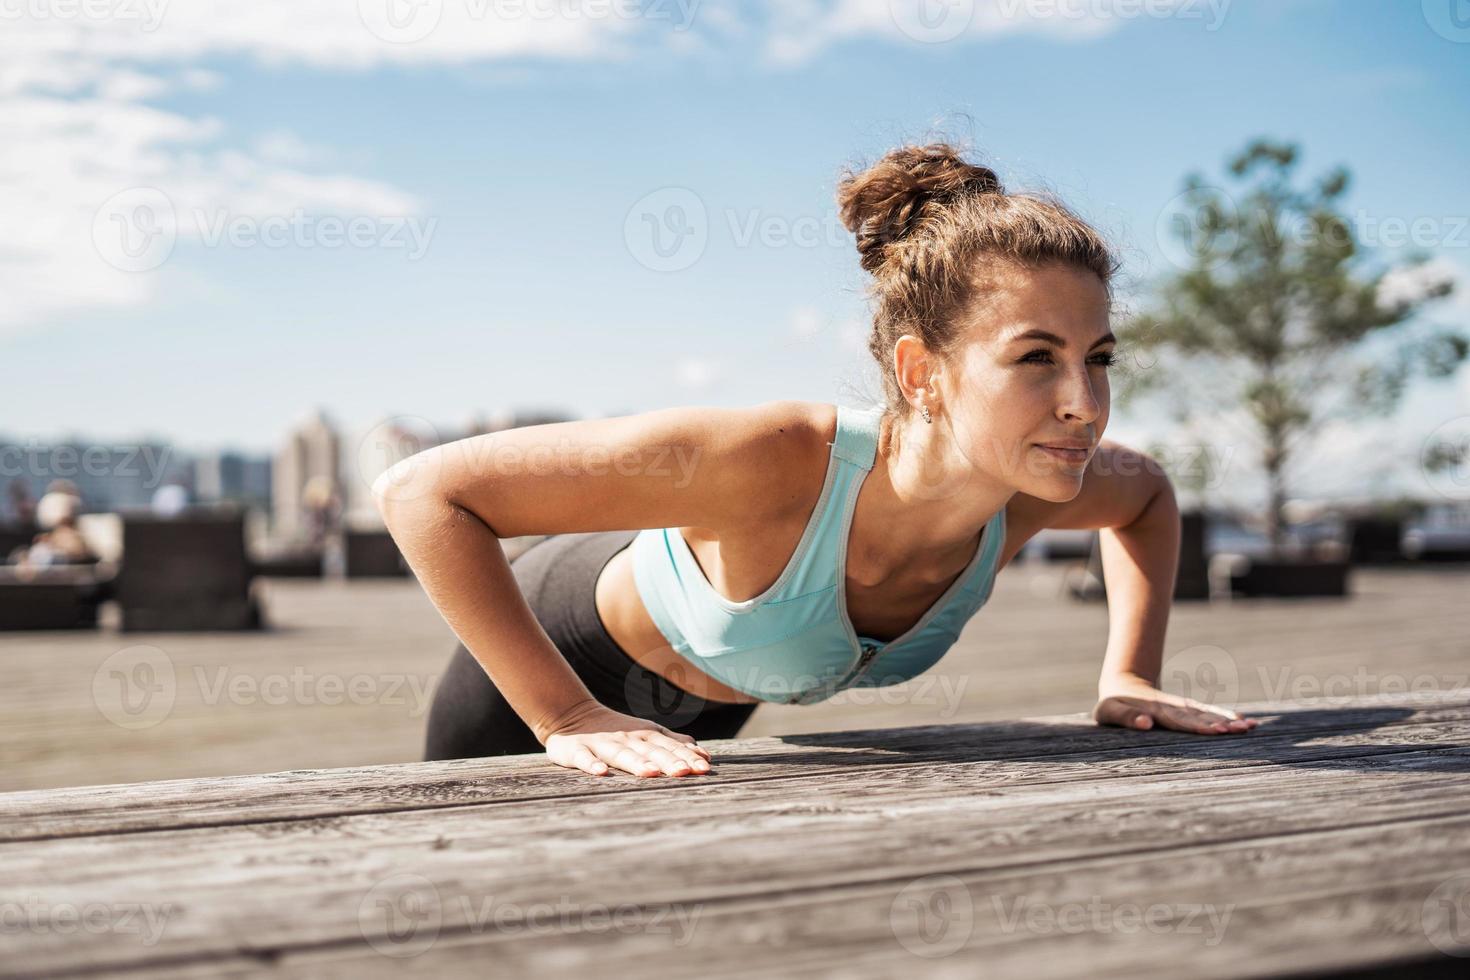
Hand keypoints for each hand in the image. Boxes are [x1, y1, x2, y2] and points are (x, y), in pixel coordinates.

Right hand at [541, 700, 712, 777]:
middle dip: (668, 761)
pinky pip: (584, 758)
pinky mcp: (577, 750)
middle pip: (650, 751)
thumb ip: (673, 744)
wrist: (572, 715)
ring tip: (651, 773)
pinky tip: (601, 773)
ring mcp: (602, 744)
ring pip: (621, 754)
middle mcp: (627, 738)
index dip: (687, 757)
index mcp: (645, 735)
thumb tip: (704, 755)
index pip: (669, 747)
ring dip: (636, 763)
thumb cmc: (617, 731)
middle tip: (685, 772)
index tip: (704, 768)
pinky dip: (591, 764)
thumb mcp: (647, 734)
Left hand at [1093, 674, 1258, 734]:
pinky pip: (1209, 712)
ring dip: (1229, 720)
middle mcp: (1174, 707)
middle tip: (1244, 729)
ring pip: (1209, 713)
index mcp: (1156, 710)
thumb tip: (1146, 723)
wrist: (1123, 684)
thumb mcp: (1110, 711)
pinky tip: (1244, 721)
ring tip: (1251, 726)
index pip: (1181, 720)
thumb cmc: (1113, 704)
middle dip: (1223, 723)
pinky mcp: (1187, 708)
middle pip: (1201, 717)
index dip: (1199, 725)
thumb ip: (1126, 717)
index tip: (1218, 730)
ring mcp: (1182, 706)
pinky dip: (1226, 715)